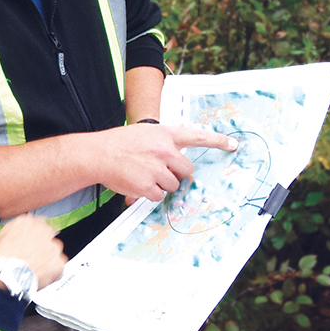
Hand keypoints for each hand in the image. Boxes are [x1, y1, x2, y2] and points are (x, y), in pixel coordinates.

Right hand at [0, 215, 66, 290]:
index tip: (34, 242)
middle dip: (42, 247)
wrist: (2, 276)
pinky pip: (58, 268)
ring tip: (34, 270)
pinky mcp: (58, 264)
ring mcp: (52, 247)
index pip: (38, 223)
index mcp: (27, 222)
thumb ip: (11, 233)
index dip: (35, 236)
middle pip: (48, 237)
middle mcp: (43, 231)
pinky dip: (52, 273)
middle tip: (32, 258)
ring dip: (47, 260)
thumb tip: (12, 237)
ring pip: (54, 252)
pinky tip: (39, 277)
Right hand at [95, 125, 237, 203]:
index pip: (196, 136)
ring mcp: (158, 169)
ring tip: (142, 175)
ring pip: (173, 185)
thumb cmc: (117, 144)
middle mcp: (165, 151)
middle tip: (159, 171)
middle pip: (186, 170)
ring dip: (161, 184)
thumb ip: (161, 144)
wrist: (97, 154)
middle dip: (176, 174)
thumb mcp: (143, 135)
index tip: (232, 144)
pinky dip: (149, 193)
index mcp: (164, 135)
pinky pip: (159, 195)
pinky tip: (137, 183)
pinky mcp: (149, 186)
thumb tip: (173, 162)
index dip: (217, 140)